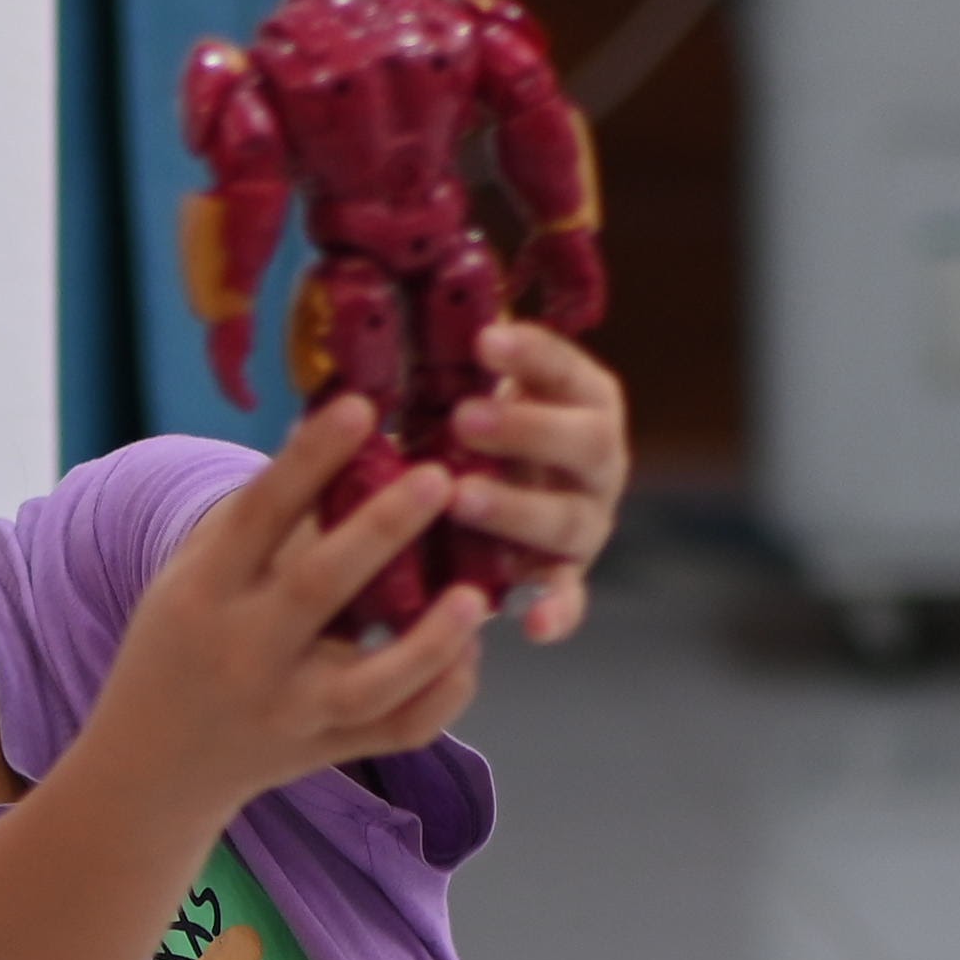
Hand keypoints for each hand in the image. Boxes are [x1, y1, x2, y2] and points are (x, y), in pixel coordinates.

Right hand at [78, 402, 501, 818]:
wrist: (151, 767)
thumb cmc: (181, 643)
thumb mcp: (189, 576)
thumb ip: (250, 519)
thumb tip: (325, 433)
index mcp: (204, 593)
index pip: (258, 514)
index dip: (310, 458)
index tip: (361, 409)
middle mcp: (243, 653)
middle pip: (316, 588)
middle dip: (381, 531)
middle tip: (438, 478)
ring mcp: (287, 712)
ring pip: (367, 683)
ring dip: (428, 640)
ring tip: (476, 595)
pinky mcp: (323, 752)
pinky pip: (395, 731)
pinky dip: (441, 697)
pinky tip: (470, 654)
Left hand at [441, 322, 634, 642]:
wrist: (478, 501)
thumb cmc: (466, 431)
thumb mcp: (460, 391)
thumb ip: (441, 367)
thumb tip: (365, 333)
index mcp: (580, 401)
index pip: (567, 370)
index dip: (532, 355)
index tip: (483, 341)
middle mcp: (595, 461)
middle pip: (583, 443)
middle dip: (526, 430)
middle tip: (462, 419)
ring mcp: (584, 522)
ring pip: (569, 520)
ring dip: (518, 509)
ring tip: (461, 499)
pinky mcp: (565, 578)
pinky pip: (569, 598)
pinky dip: (556, 612)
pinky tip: (534, 627)